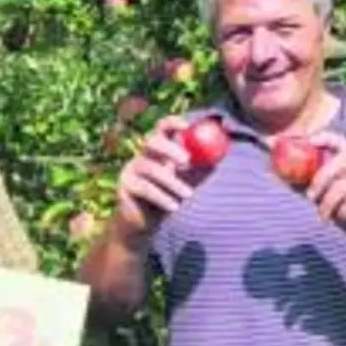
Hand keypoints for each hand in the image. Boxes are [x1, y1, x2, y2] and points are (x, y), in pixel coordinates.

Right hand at [112, 114, 195, 245]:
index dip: (172, 122)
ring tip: (188, 194)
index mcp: (157, 149)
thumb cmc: (170, 197)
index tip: (187, 125)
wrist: (146, 222)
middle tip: (185, 160)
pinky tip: (174, 206)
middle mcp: (141, 155)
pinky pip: (144, 188)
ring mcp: (130, 169)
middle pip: (151, 141)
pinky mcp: (125, 186)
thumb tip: (221, 157)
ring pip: (150, 168)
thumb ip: (201, 168)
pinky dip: (161, 197)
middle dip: (168, 148)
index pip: (162, 127)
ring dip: (171, 181)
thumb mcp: (188, 181)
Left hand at [302, 133, 345, 254]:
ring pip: (343, 187)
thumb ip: (310, 188)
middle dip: (320, 179)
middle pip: (340, 162)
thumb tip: (280, 176)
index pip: (342, 143)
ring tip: (325, 217)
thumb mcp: (328, 201)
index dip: (325, 138)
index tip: (308, 140)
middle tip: (311, 198)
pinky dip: (344, 215)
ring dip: (328, 204)